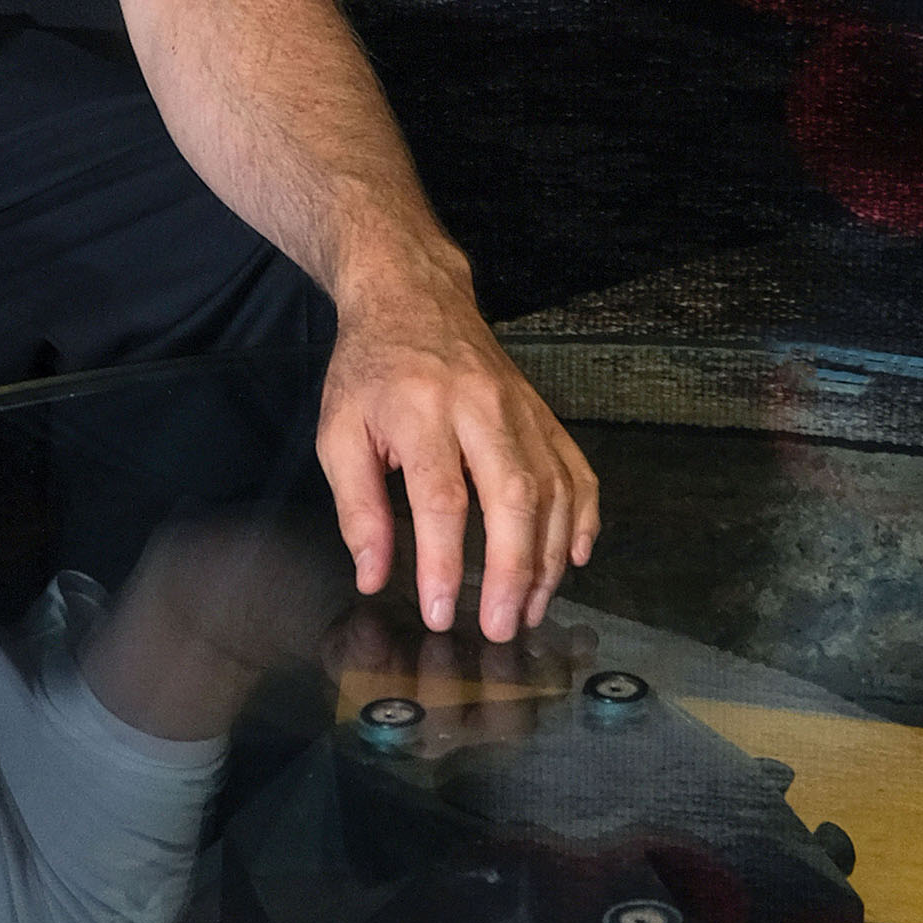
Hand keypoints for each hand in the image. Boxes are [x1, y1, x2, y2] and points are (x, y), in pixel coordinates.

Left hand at [317, 287, 599, 642]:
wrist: (415, 296)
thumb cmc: (371, 370)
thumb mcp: (339, 433)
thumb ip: (357, 508)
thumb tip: (374, 576)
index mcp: (421, 410)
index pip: (442, 498)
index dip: (445, 562)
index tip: (442, 612)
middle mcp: (481, 407)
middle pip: (511, 496)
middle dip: (513, 570)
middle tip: (504, 626)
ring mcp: (521, 408)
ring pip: (552, 488)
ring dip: (549, 558)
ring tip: (533, 608)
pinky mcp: (544, 413)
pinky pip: (576, 470)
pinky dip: (584, 518)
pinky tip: (574, 559)